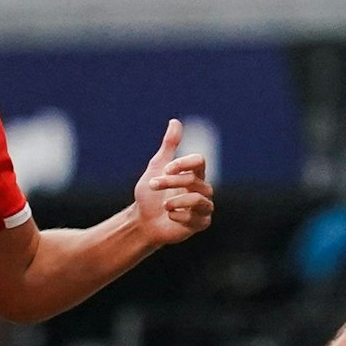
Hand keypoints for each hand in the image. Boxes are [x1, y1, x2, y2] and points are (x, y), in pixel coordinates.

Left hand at [132, 118, 212, 244]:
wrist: (142, 222)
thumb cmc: (150, 195)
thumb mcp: (156, 167)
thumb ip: (169, 146)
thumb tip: (175, 121)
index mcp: (194, 174)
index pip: (199, 161)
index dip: (183, 163)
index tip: (166, 169)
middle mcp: (202, 189)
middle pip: (193, 179)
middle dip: (168, 182)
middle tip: (152, 185)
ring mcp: (203, 207)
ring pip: (197, 199)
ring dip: (174, 200)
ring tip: (163, 206)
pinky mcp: (201, 223)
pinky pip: (194, 217)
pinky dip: (177, 216)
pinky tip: (170, 217)